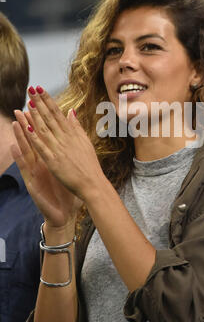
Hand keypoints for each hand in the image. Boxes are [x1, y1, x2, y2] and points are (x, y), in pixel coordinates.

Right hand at [12, 110, 81, 227]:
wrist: (64, 214)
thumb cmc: (66, 191)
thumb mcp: (68, 170)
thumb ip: (68, 153)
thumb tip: (72, 140)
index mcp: (50, 159)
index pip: (45, 138)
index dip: (41, 124)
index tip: (39, 107)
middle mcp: (40, 164)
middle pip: (33, 142)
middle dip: (28, 126)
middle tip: (21, 109)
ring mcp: (35, 173)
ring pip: (26, 153)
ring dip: (20, 138)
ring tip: (15, 123)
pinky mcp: (32, 184)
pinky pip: (25, 170)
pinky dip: (19, 159)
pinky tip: (14, 148)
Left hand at [16, 86, 103, 202]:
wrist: (93, 184)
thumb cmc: (90, 165)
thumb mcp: (85, 142)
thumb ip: (76, 127)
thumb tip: (71, 111)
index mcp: (72, 134)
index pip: (58, 113)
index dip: (48, 100)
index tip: (40, 89)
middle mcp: (65, 139)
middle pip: (50, 118)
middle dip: (40, 102)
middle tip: (31, 89)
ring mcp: (59, 150)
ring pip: (45, 129)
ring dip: (36, 115)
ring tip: (28, 102)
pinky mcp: (53, 162)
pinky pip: (42, 147)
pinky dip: (34, 137)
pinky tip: (27, 128)